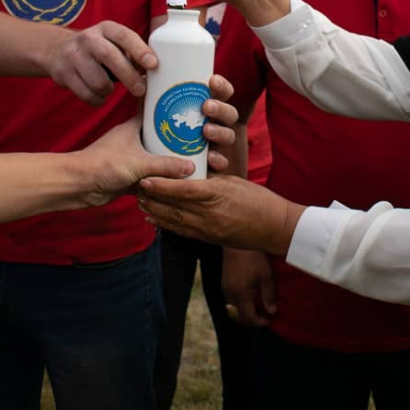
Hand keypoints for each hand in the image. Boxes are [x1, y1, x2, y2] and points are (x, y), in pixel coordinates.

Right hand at [47, 20, 157, 104]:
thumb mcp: (112, 42)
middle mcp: (88, 39)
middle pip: (110, 57)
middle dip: (129, 76)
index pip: (124, 36)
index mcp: (105, 28)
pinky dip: (98, 100)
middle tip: (140, 89)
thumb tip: (153, 70)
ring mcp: (73, 56)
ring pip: (98, 81)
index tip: (153, 64)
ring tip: (110, 88)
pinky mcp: (63, 73)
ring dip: (109, 90)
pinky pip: (87, 94)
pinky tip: (100, 95)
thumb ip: (131, 53)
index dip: (139, 50)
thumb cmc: (96, 49)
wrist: (57, 50)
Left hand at [79, 75, 236, 206]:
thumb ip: (166, 165)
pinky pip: (152, 174)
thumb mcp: (139, 163)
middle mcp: (134, 139)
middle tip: (201, 136)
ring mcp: (132, 157)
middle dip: (178, 135)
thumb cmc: (103, 165)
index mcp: (134, 127)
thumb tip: (192, 166)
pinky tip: (180, 179)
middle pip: (161, 133)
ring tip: (196, 158)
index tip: (189, 103)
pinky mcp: (130, 176)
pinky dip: (163, 176)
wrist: (78, 186)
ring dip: (172, 158)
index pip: (155, 109)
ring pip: (158, 155)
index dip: (171, 105)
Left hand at [138, 174, 303, 256]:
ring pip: (174, 221)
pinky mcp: (209, 239)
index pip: (183, 190)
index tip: (145, 177)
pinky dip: (165, 225)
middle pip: (173, 206)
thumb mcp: (234, 181)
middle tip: (135, 187)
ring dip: (155, 212)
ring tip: (140, 202)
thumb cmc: (258, 199)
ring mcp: (208, 229)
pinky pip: (182, 232)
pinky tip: (154, 219)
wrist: (274, 227)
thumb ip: (210, 177)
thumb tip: (189, 170)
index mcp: (217, 194)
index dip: (161, 185)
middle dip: (152, 198)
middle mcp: (209, 214)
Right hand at [223, 247, 276, 326]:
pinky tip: (249, 295)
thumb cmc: (253, 257)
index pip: (248, 318)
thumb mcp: (266, 276)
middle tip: (264, 317)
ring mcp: (225, 287)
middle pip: (238, 316)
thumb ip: (268, 295)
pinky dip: (239, 302)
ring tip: (257, 306)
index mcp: (241, 295)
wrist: (238, 238)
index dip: (259, 322)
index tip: (269, 320)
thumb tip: (272, 311)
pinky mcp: (224, 280)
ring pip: (233, 307)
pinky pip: (230, 298)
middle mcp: (230, 294)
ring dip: (244, 311)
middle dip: (251, 320)